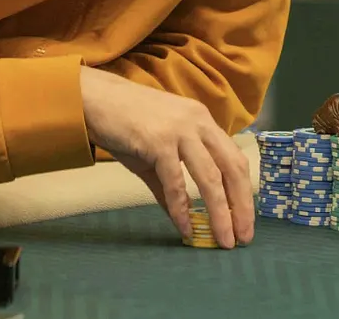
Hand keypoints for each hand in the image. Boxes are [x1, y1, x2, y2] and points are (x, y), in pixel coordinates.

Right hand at [79, 67, 253, 249]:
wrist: (93, 98)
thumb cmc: (123, 121)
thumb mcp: (155, 151)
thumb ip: (170, 184)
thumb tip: (183, 217)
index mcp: (202, 121)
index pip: (234, 159)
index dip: (243, 191)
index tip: (245, 219)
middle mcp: (198, 122)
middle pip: (232, 169)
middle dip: (242, 206)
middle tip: (243, 237)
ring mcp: (179, 131)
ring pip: (210, 178)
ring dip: (221, 213)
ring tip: (224, 240)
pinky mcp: (158, 142)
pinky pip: (175, 183)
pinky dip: (182, 210)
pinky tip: (185, 228)